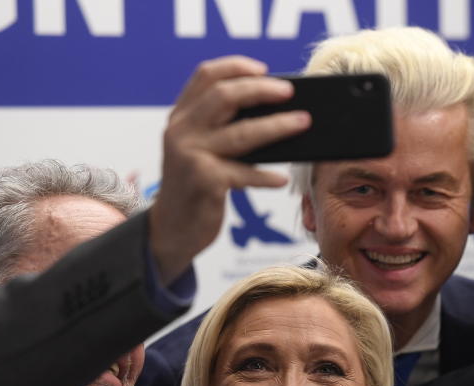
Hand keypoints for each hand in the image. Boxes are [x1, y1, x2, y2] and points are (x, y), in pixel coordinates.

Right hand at [147, 56, 310, 283]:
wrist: (171, 229)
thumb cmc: (194, 188)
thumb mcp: (198, 150)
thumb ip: (219, 128)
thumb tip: (269, 111)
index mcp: (180, 117)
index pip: (205, 76)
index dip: (236, 66)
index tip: (264, 69)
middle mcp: (181, 131)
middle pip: (224, 95)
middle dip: (261, 90)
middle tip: (289, 93)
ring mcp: (191, 155)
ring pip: (241, 133)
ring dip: (277, 126)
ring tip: (302, 122)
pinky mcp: (204, 181)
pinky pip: (244, 173)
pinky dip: (266, 176)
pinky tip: (281, 179)